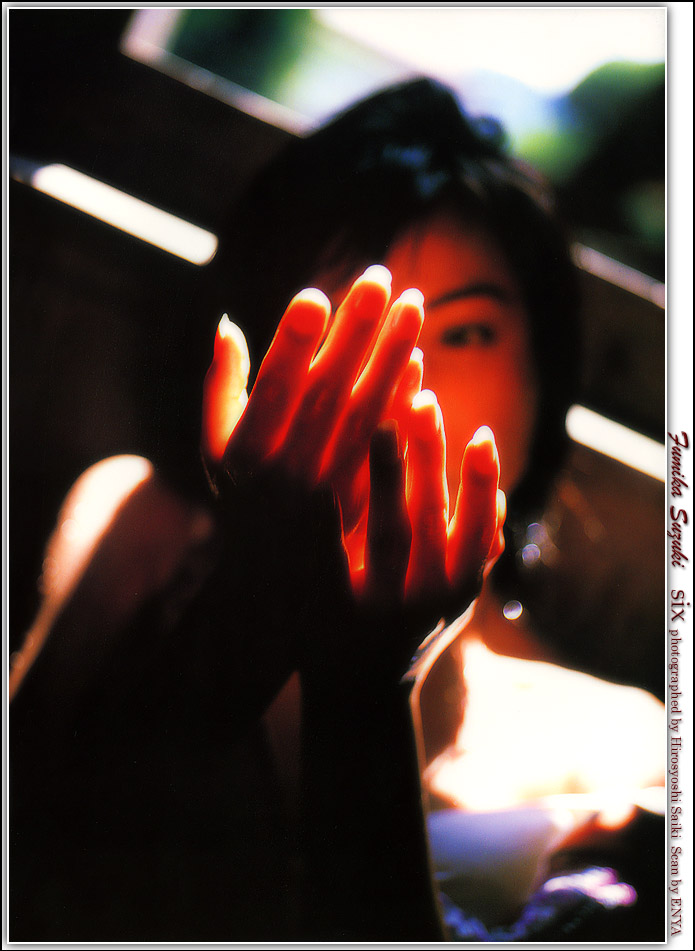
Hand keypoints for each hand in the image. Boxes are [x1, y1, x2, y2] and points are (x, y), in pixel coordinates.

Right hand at [202, 265, 423, 577]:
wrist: (273, 578)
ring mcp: (331, 492)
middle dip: (356, 332)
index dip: (292, 343)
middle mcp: (287, 474)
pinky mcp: (364, 506)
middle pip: (329, 392)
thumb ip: (221, 388)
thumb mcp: (216, 448)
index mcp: (245, 454)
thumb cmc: (242, 495)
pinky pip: (390, 448)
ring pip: (368, 415)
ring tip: (414, 305)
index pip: (272, 389)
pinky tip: (419, 361)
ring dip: (392, 357)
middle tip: (382, 277)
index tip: (316, 293)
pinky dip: (404, 404)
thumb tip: (227, 323)